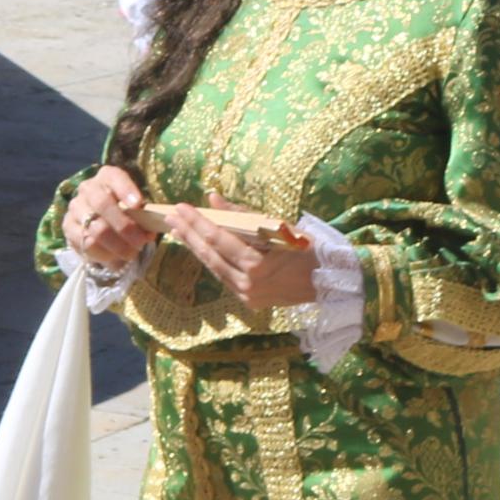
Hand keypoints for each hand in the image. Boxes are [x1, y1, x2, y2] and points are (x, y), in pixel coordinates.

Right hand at [59, 166, 147, 270]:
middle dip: (125, 227)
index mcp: (107, 176)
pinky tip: (116, 259)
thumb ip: (143, 216)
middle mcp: (88, 188)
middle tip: (140, 243)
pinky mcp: (68, 228)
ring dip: (117, 246)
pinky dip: (104, 255)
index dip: (126, 190)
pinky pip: (86, 245)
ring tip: (131, 255)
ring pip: (95, 229)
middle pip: (103, 205)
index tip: (139, 205)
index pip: (115, 177)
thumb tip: (148, 233)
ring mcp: (75, 208)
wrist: (98, 217)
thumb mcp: (134, 207)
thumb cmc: (124, 210)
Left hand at [156, 203, 314, 311]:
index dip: (197, 222)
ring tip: (179, 230)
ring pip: (214, 268)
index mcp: (257, 265)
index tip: (182, 208)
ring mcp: (247, 295)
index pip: (218, 240)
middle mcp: (248, 284)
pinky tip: (199, 248)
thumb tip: (213, 198)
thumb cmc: (305, 248)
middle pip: (210, 255)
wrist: (328, 282)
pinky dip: (211, 260)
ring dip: (195, 248)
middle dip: (188, 234)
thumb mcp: (277, 226)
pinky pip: (225, 277)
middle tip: (171, 217)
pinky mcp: (249, 302)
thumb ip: (242, 214)